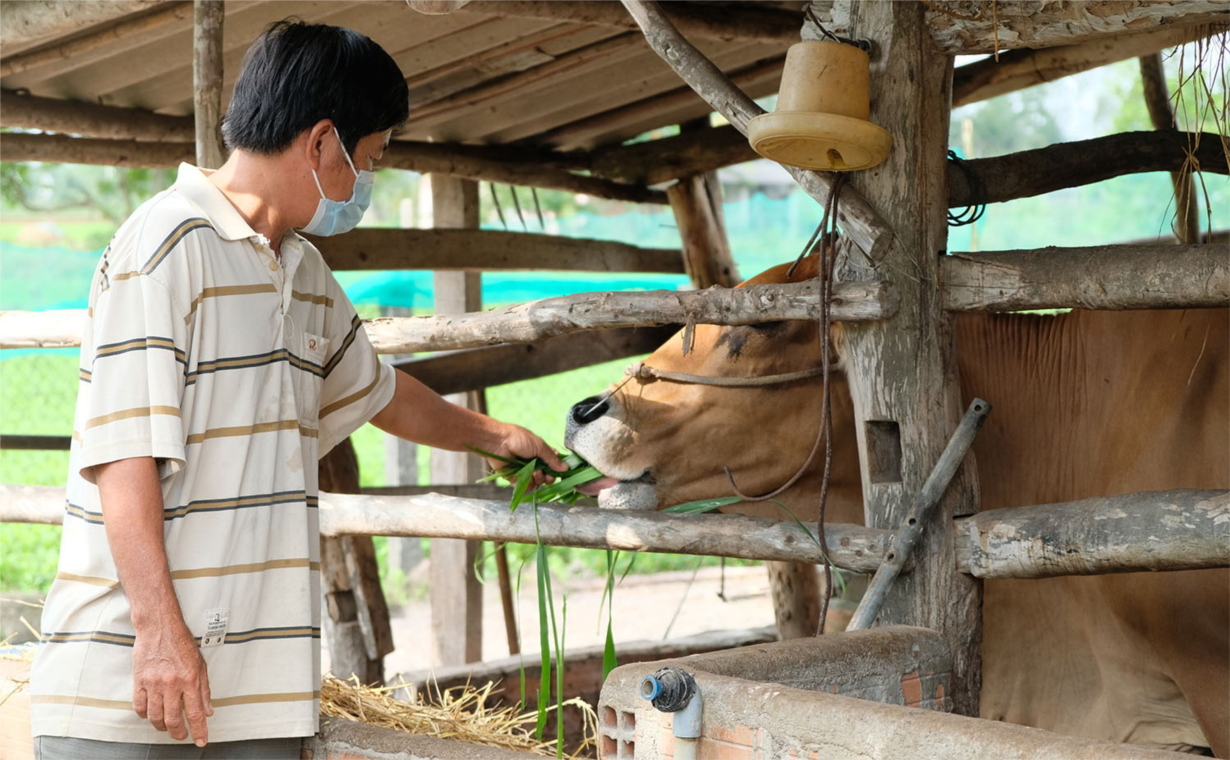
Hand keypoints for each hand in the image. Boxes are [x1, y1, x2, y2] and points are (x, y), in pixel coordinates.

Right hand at [132, 622, 212, 745]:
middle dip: (178, 733)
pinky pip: (140, 706)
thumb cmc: (181, 642)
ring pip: (155, 717)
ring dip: (161, 727)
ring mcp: (154, 683)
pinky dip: (145, 715)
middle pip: (173, 719)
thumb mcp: (200, 664)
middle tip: (181, 736)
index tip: (201, 741)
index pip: (195, 713)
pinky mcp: (139, 681)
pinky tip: (151, 715)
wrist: (159, 627)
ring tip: (167, 727)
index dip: (199, 730)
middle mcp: (172, 683)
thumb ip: (204, 690)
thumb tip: (208, 711)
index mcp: (190, 679)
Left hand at [485, 424, 566, 489]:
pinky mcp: (514, 478)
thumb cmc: (518, 439)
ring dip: (537, 479)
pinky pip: (525, 487)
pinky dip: (527, 485)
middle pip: (546, 476)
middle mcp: (533, 463)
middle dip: (548, 477)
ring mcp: (524, 471)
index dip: (556, 469)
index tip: (558, 471)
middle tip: (545, 474)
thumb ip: (552, 459)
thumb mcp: (540, 446)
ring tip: (533, 472)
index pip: (552, 464)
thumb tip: (566, 468)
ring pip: (537, 482)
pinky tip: (526, 478)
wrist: (498, 442)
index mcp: (540, 453)